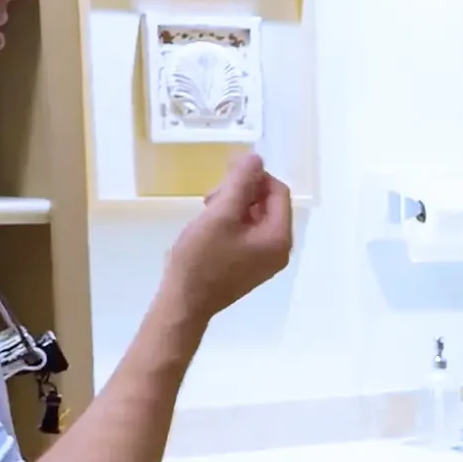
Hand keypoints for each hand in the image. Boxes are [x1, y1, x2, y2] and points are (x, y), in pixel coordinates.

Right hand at [163, 152, 293, 326]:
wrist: (184, 303)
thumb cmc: (201, 259)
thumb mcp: (220, 214)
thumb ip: (240, 183)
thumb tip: (256, 158)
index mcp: (278, 238)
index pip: (278, 192)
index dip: (255, 176)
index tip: (227, 170)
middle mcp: (278, 250)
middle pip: (269, 204)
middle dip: (242, 191)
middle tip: (212, 195)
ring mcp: (264, 261)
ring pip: (256, 217)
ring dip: (234, 204)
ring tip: (207, 208)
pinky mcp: (248, 266)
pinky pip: (247, 233)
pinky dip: (231, 221)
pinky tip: (209, 224)